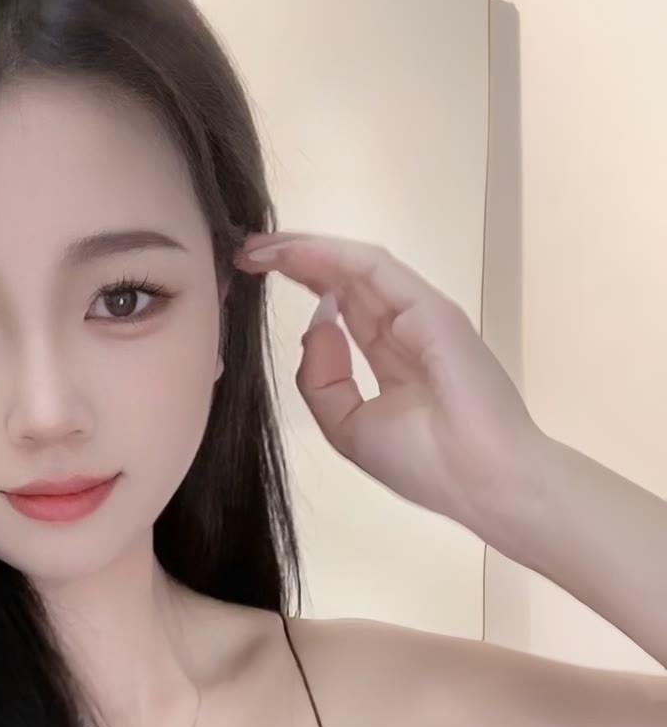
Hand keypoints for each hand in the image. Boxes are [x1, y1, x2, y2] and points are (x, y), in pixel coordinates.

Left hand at [232, 231, 543, 530]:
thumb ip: (322, 381)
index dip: (302, 288)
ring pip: (355, 266)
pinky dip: (332, 256)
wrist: (481, 479)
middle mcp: (406, 328)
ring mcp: (420, 314)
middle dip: (294, 261)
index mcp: (393, 360)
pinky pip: (374, 270)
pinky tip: (295, 254)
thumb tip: (315, 325)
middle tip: (246, 250)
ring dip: (306, 251)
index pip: (343, 311)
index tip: (254, 278)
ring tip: (261, 247)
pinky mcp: (430, 307)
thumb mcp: (349, 428)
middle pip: (345, 280)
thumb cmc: (425, 463)